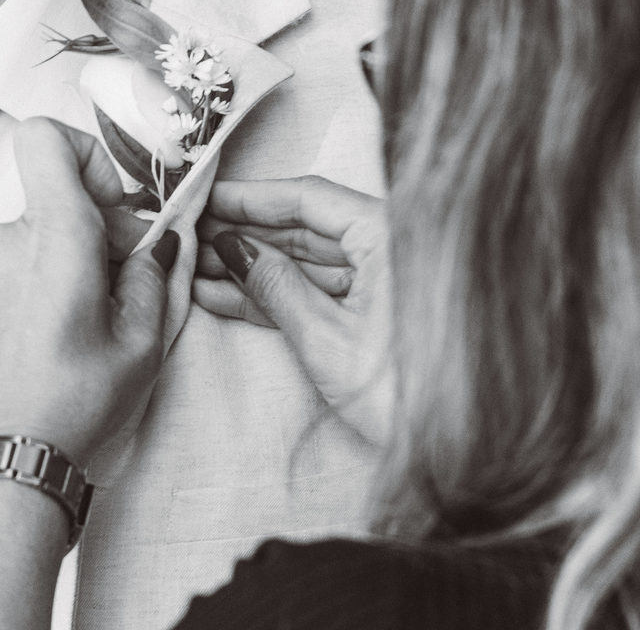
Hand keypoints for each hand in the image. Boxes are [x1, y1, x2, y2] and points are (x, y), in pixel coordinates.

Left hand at [0, 118, 177, 467]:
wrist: (5, 457)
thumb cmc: (73, 402)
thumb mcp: (143, 339)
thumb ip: (157, 273)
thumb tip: (161, 240)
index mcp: (53, 234)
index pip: (46, 137)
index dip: (88, 153)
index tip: (117, 203)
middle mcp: (11, 237)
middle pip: (57, 192)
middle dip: (100, 223)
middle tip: (130, 278)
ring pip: (41, 229)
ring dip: (75, 255)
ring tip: (99, 315)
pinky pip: (20, 259)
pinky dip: (48, 277)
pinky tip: (66, 329)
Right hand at [194, 176, 392, 445]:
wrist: (463, 457)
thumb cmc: (407, 399)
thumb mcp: (325, 339)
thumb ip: (275, 285)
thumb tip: (232, 247)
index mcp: (391, 235)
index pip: (309, 198)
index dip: (250, 198)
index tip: (206, 199)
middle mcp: (393, 248)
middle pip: (307, 226)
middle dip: (245, 234)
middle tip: (191, 237)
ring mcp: (385, 282)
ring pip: (309, 261)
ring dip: (252, 267)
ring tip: (196, 270)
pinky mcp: (378, 314)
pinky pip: (320, 291)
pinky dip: (276, 295)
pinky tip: (226, 295)